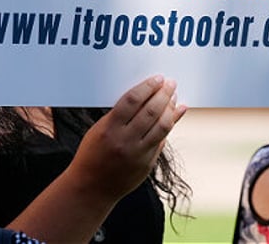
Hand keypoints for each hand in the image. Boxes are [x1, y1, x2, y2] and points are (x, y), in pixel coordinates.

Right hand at [67, 75, 185, 201]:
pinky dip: (171, 124)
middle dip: (163, 94)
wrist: (91, 189)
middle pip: (151, 111)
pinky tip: (176, 114)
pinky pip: (162, 140)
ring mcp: (138, 154)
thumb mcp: (99, 130)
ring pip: (162, 126)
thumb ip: (120, 114)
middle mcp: (125, 141)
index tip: (157, 78)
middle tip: (170, 83)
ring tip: (174, 96)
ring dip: (171, 108)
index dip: (147, 86)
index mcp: (109, 129)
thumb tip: (144, 96)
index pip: (132, 100)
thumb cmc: (92, 155)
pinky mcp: (147, 164)